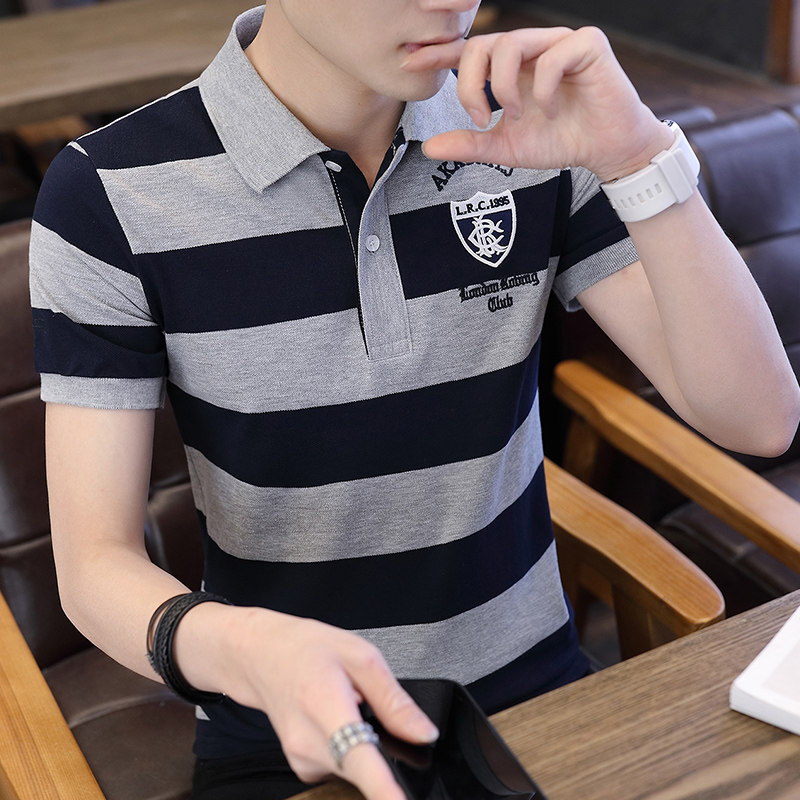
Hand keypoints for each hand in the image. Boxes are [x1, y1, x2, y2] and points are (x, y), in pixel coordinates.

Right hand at [179, 606, 437, 798]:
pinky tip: (338, 720)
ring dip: (365, 743)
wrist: (260, 655)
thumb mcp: (360, 655)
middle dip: (384, 747)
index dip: (384, 790)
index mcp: (326, 707)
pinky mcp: (304, 769)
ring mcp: (303, 761)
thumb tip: (424, 733)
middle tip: (368, 704)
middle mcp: (310, 744)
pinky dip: (350, 747)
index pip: (359, 760)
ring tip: (349, 704)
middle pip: (365, 767)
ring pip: (356, 768)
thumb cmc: (305, 649)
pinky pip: (343, 767)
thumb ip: (394, 700)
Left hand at [404, 27, 672, 181]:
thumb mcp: (506, 147)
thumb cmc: (560, 141)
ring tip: (518, 115)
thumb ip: (471, 144)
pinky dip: (543, 89)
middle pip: (483, 44)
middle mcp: (532, 47)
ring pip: (511, 43)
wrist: (606, 150)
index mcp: (511, 67)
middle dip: (472, 83)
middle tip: (480, 117)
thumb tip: (429, 148)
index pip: (471, 52)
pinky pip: (551, 56)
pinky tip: (552, 110)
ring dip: (505, 87)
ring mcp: (559, 42)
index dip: (441, 55)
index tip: (412, 65)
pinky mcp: (587, 44)